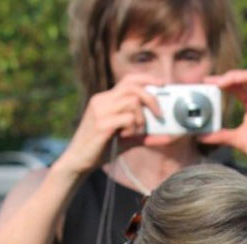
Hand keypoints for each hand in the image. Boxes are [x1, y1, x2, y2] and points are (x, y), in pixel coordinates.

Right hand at [52, 77, 170, 176]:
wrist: (78, 162)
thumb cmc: (101, 150)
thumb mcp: (127, 140)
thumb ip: (145, 135)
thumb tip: (168, 137)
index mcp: (105, 99)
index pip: (129, 80)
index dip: (147, 79)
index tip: (162, 84)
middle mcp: (102, 100)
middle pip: (133, 88)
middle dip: (152, 99)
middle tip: (160, 115)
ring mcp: (100, 111)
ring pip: (132, 102)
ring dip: (141, 119)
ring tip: (136, 132)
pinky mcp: (101, 124)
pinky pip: (127, 119)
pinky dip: (134, 128)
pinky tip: (126, 137)